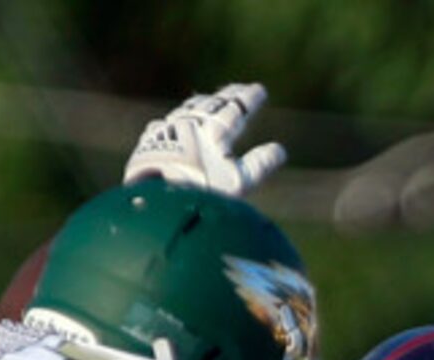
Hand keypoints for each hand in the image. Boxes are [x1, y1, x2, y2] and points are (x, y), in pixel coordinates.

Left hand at [125, 83, 286, 194]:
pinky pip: (170, 119)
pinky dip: (182, 115)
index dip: (249, 99)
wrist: (157, 197)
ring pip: (191, 107)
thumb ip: (260, 165)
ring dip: (206, 101)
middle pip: (214, 102)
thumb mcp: (238, 182)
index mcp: (215, 132)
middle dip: (230, 94)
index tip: (260, 90)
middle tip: (241, 88)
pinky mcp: (153, 138)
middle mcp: (192, 123)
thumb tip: (280, 150)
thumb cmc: (202, 191)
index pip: (236, 108)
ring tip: (214, 99)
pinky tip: (180, 118)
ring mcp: (170, 127)